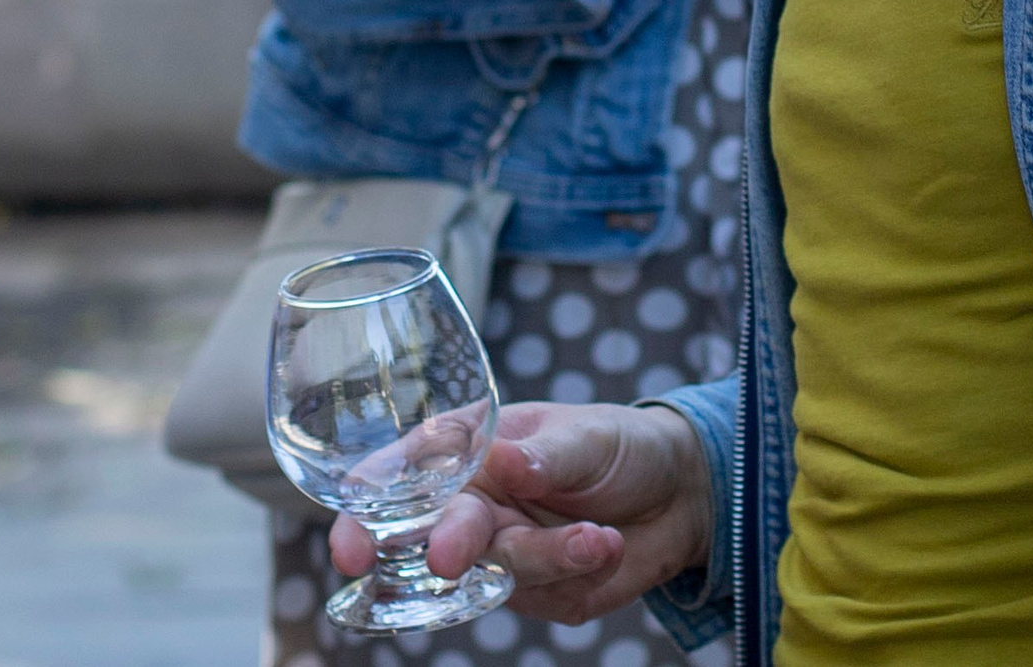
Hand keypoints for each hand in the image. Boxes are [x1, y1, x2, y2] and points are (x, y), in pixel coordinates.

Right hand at [330, 400, 712, 625]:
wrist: (680, 496)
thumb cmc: (623, 447)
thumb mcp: (589, 437)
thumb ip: (546, 455)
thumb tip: (502, 460)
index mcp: (471, 451)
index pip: (400, 479)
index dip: (364, 514)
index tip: (352, 548)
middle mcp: (474, 506)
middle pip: (434, 536)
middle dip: (448, 545)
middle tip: (451, 557)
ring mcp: (499, 555)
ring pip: (492, 572)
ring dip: (546, 555)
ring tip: (597, 538)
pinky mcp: (533, 593)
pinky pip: (538, 595)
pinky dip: (577, 570)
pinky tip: (606, 546)